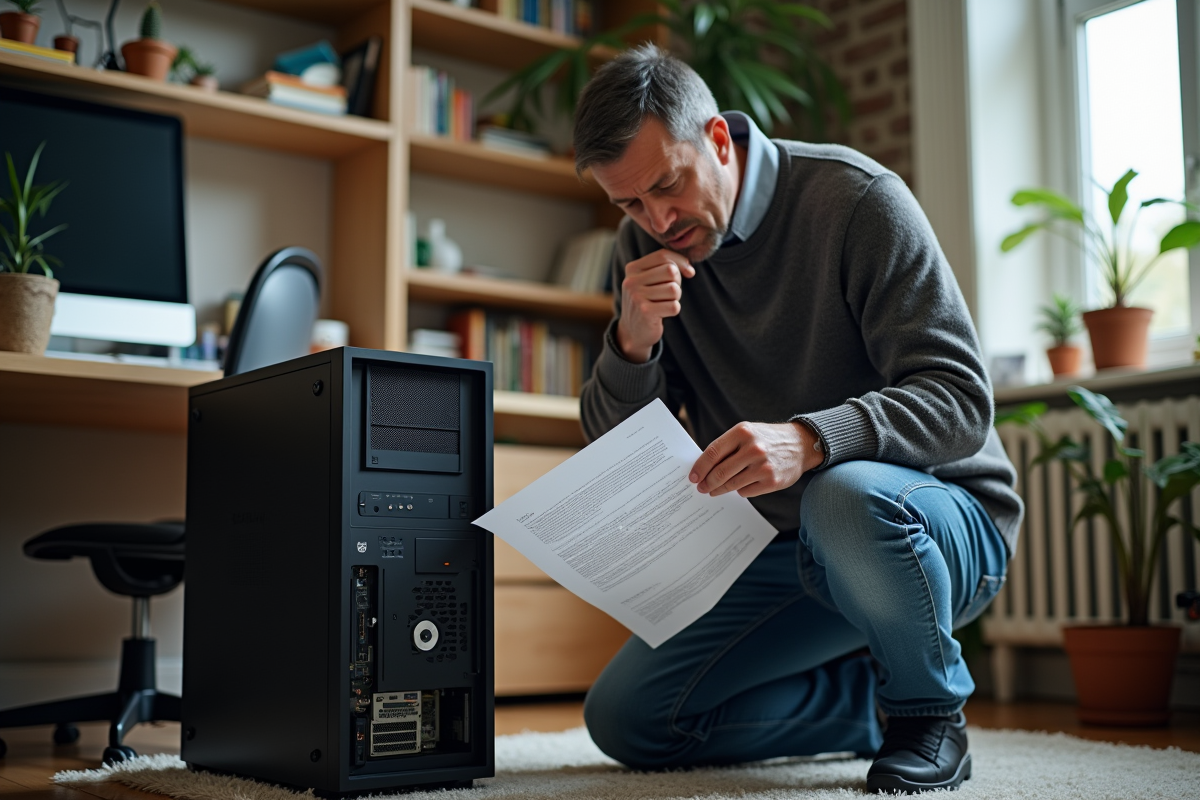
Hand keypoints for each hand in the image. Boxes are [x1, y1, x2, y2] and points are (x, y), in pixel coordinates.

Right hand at [616, 249, 695, 362]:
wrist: (632, 331)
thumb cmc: (647, 301)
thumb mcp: (651, 280)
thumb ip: (667, 267)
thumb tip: (690, 270)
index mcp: (632, 268)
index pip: (663, 255)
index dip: (681, 262)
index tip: (689, 273)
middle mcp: (631, 281)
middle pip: (670, 271)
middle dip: (677, 282)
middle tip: (670, 293)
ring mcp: (636, 297)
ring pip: (674, 289)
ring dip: (675, 298)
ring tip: (664, 303)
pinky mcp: (645, 312)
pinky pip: (674, 306)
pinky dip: (674, 310)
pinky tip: (663, 313)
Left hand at [690, 421, 822, 497]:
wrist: (800, 444)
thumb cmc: (766, 439)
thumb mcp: (747, 433)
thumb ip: (726, 447)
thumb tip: (703, 468)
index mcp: (743, 432)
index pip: (713, 453)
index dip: (700, 467)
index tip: (693, 477)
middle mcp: (753, 448)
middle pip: (720, 472)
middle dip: (707, 483)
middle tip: (701, 488)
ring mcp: (764, 466)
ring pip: (731, 484)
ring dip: (719, 489)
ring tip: (714, 490)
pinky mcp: (772, 481)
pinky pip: (746, 492)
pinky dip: (740, 490)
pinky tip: (741, 485)